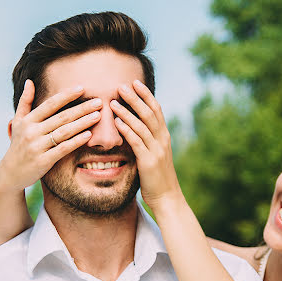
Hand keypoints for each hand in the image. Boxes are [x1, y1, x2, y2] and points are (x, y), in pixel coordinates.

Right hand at [0, 80, 101, 193]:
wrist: (11, 173)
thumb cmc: (18, 145)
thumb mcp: (17, 122)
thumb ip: (25, 102)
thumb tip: (29, 81)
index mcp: (27, 121)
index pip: (50, 104)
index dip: (66, 95)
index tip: (82, 88)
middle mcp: (31, 132)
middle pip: (61, 117)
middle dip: (81, 108)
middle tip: (99, 102)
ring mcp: (37, 146)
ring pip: (64, 132)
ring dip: (83, 123)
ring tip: (97, 116)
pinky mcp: (43, 161)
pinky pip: (63, 149)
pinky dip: (76, 141)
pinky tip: (88, 135)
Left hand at [111, 80, 183, 211]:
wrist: (167, 198)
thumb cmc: (158, 178)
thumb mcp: (155, 155)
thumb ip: (148, 142)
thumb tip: (135, 129)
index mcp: (164, 137)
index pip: (156, 110)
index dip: (146, 95)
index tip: (135, 82)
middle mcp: (163, 140)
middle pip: (149, 113)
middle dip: (135, 98)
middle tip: (121, 85)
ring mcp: (157, 150)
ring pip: (142, 125)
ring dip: (127, 111)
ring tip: (113, 100)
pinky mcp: (148, 161)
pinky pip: (136, 141)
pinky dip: (126, 129)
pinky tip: (117, 122)